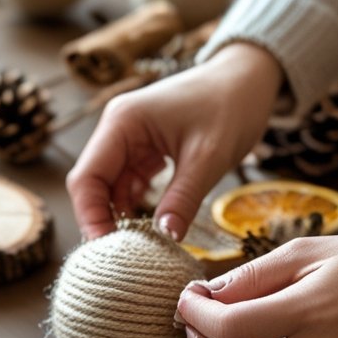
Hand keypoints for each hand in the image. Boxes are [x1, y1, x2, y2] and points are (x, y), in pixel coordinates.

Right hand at [66, 43, 283, 239]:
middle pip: (93, 184)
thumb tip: (165, 240)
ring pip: (111, 187)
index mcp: (122, 123)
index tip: (106, 250)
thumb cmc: (230, 105)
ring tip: (137, 249)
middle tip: (120, 258)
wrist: (250, 79)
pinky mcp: (145, 148)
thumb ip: (183, 199)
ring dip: (121, 216)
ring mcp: (130, 139)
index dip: (90, 216)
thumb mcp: (208, 157)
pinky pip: (131, 183)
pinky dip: (137, 206)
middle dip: (103, 220)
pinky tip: (150, 228)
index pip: (86, 177)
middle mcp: (117, 129)